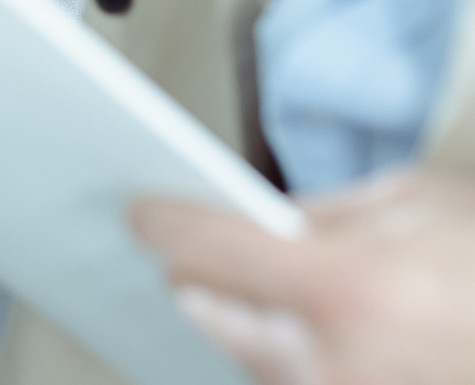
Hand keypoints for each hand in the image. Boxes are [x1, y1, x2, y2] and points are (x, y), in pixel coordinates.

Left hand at [133, 170, 474, 384]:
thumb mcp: (423, 203)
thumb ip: (324, 211)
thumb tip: (253, 216)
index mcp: (350, 287)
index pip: (206, 248)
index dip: (164, 222)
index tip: (142, 212)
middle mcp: (337, 363)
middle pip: (210, 313)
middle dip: (202, 277)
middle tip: (194, 247)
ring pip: (247, 359)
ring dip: (249, 324)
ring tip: (279, 289)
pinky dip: (291, 359)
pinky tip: (319, 332)